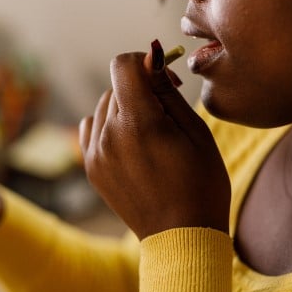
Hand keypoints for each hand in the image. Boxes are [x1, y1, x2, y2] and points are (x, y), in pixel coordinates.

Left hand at [79, 43, 229, 239]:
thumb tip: (151, 56)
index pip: (123, 64)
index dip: (145, 62)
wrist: (181, 235)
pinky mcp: (91, 167)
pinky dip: (107, 126)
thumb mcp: (196, 131)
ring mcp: (95, 153)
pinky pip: (91, 128)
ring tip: (150, 132)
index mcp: (137, 122)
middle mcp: (108, 134)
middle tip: (166, 110)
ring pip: (104, 106)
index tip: (164, 78)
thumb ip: (167, 91)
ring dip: (124, 107)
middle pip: (116, 86)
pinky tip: (128, 141)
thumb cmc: (201, 183)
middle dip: (141, 87)